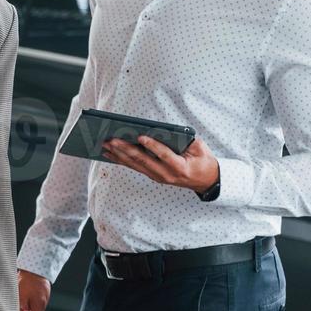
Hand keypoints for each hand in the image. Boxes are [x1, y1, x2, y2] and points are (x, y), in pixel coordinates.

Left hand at [102, 135, 218, 194]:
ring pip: (135, 165)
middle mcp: (166, 174)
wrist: (205, 180)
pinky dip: (121, 160)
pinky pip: (134, 167)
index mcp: (180, 166)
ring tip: (105, 145)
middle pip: (143, 160)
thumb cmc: (202, 160)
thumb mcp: (200, 148)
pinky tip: (109, 154)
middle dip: (126, 149)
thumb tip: (166, 130)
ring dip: (118, 154)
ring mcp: (158, 176)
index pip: (164, 155)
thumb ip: (186, 140)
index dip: (152, 146)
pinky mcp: (152, 175)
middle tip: (112, 139)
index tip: (140, 136)